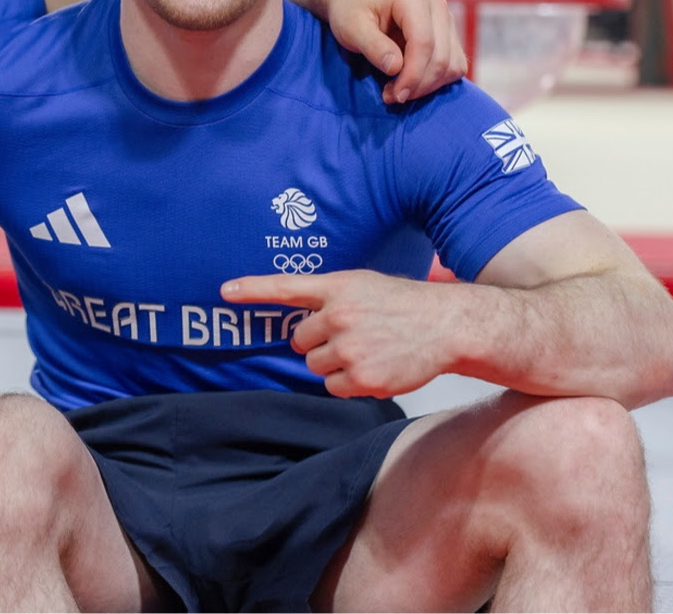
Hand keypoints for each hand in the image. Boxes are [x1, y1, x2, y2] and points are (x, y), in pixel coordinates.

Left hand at [221, 270, 454, 397]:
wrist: (447, 326)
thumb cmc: (402, 304)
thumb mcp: (362, 285)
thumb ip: (327, 298)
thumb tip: (297, 324)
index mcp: (338, 288)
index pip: (285, 287)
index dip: (252, 290)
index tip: (225, 292)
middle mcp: (339, 316)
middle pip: (299, 341)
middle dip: (317, 342)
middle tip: (350, 335)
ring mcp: (350, 348)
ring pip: (314, 366)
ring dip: (332, 363)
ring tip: (366, 349)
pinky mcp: (363, 377)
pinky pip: (333, 386)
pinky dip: (347, 382)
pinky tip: (373, 366)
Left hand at [326, 0, 466, 103]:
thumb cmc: (350, 10)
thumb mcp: (351, 27)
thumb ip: (373, 46)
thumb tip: (396, 68)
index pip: (423, 44)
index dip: (412, 75)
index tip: (394, 96)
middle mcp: (437, 6)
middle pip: (441, 58)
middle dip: (418, 85)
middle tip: (390, 97)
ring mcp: (446, 21)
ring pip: (452, 65)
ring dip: (428, 86)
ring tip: (396, 91)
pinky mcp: (448, 35)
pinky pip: (454, 66)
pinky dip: (435, 81)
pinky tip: (409, 83)